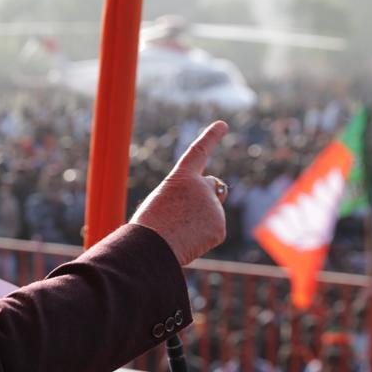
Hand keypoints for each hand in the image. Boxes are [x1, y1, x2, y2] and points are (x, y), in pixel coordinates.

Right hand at [130, 121, 228, 265]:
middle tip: (186, 215)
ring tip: (177, 233)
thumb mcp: (161, 204)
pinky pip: (213, 233)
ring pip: (211, 214)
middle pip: (213, 187)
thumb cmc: (148, 227)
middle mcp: (202, 187)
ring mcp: (213, 207)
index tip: (222, 124)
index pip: (199, 152)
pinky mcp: (220, 227)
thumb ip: (186, 200)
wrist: (150, 248)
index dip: (211, 137)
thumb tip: (211, 214)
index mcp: (181, 177)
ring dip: (198, 224)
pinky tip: (187, 242)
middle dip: (207, 196)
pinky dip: (202, 239)